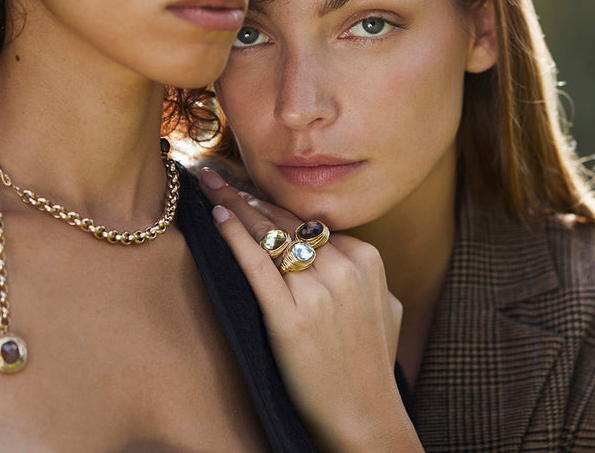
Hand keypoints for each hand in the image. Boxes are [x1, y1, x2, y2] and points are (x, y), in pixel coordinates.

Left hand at [198, 168, 421, 452]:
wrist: (366, 418)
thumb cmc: (372, 366)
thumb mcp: (385, 307)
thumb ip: (366, 274)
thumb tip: (343, 252)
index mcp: (366, 258)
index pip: (309, 222)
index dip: (273, 206)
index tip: (246, 191)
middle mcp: (343, 266)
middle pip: (286, 220)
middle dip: (247, 195)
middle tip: (215, 175)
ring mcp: (318, 290)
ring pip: (269, 234)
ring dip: (234, 205)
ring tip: (209, 185)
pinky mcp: (290, 316)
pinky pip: (256, 264)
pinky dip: (234, 236)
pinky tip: (216, 217)